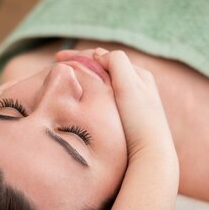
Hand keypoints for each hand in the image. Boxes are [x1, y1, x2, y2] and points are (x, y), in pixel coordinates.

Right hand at [57, 48, 176, 164]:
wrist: (151, 155)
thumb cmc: (139, 121)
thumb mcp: (128, 85)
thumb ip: (116, 62)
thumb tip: (99, 54)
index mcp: (139, 74)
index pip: (104, 56)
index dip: (79, 55)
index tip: (57, 57)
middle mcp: (138, 86)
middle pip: (103, 68)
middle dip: (80, 64)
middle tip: (57, 64)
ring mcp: (132, 102)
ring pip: (103, 82)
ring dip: (85, 77)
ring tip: (66, 78)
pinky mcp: (127, 118)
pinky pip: (105, 97)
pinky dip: (91, 92)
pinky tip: (80, 98)